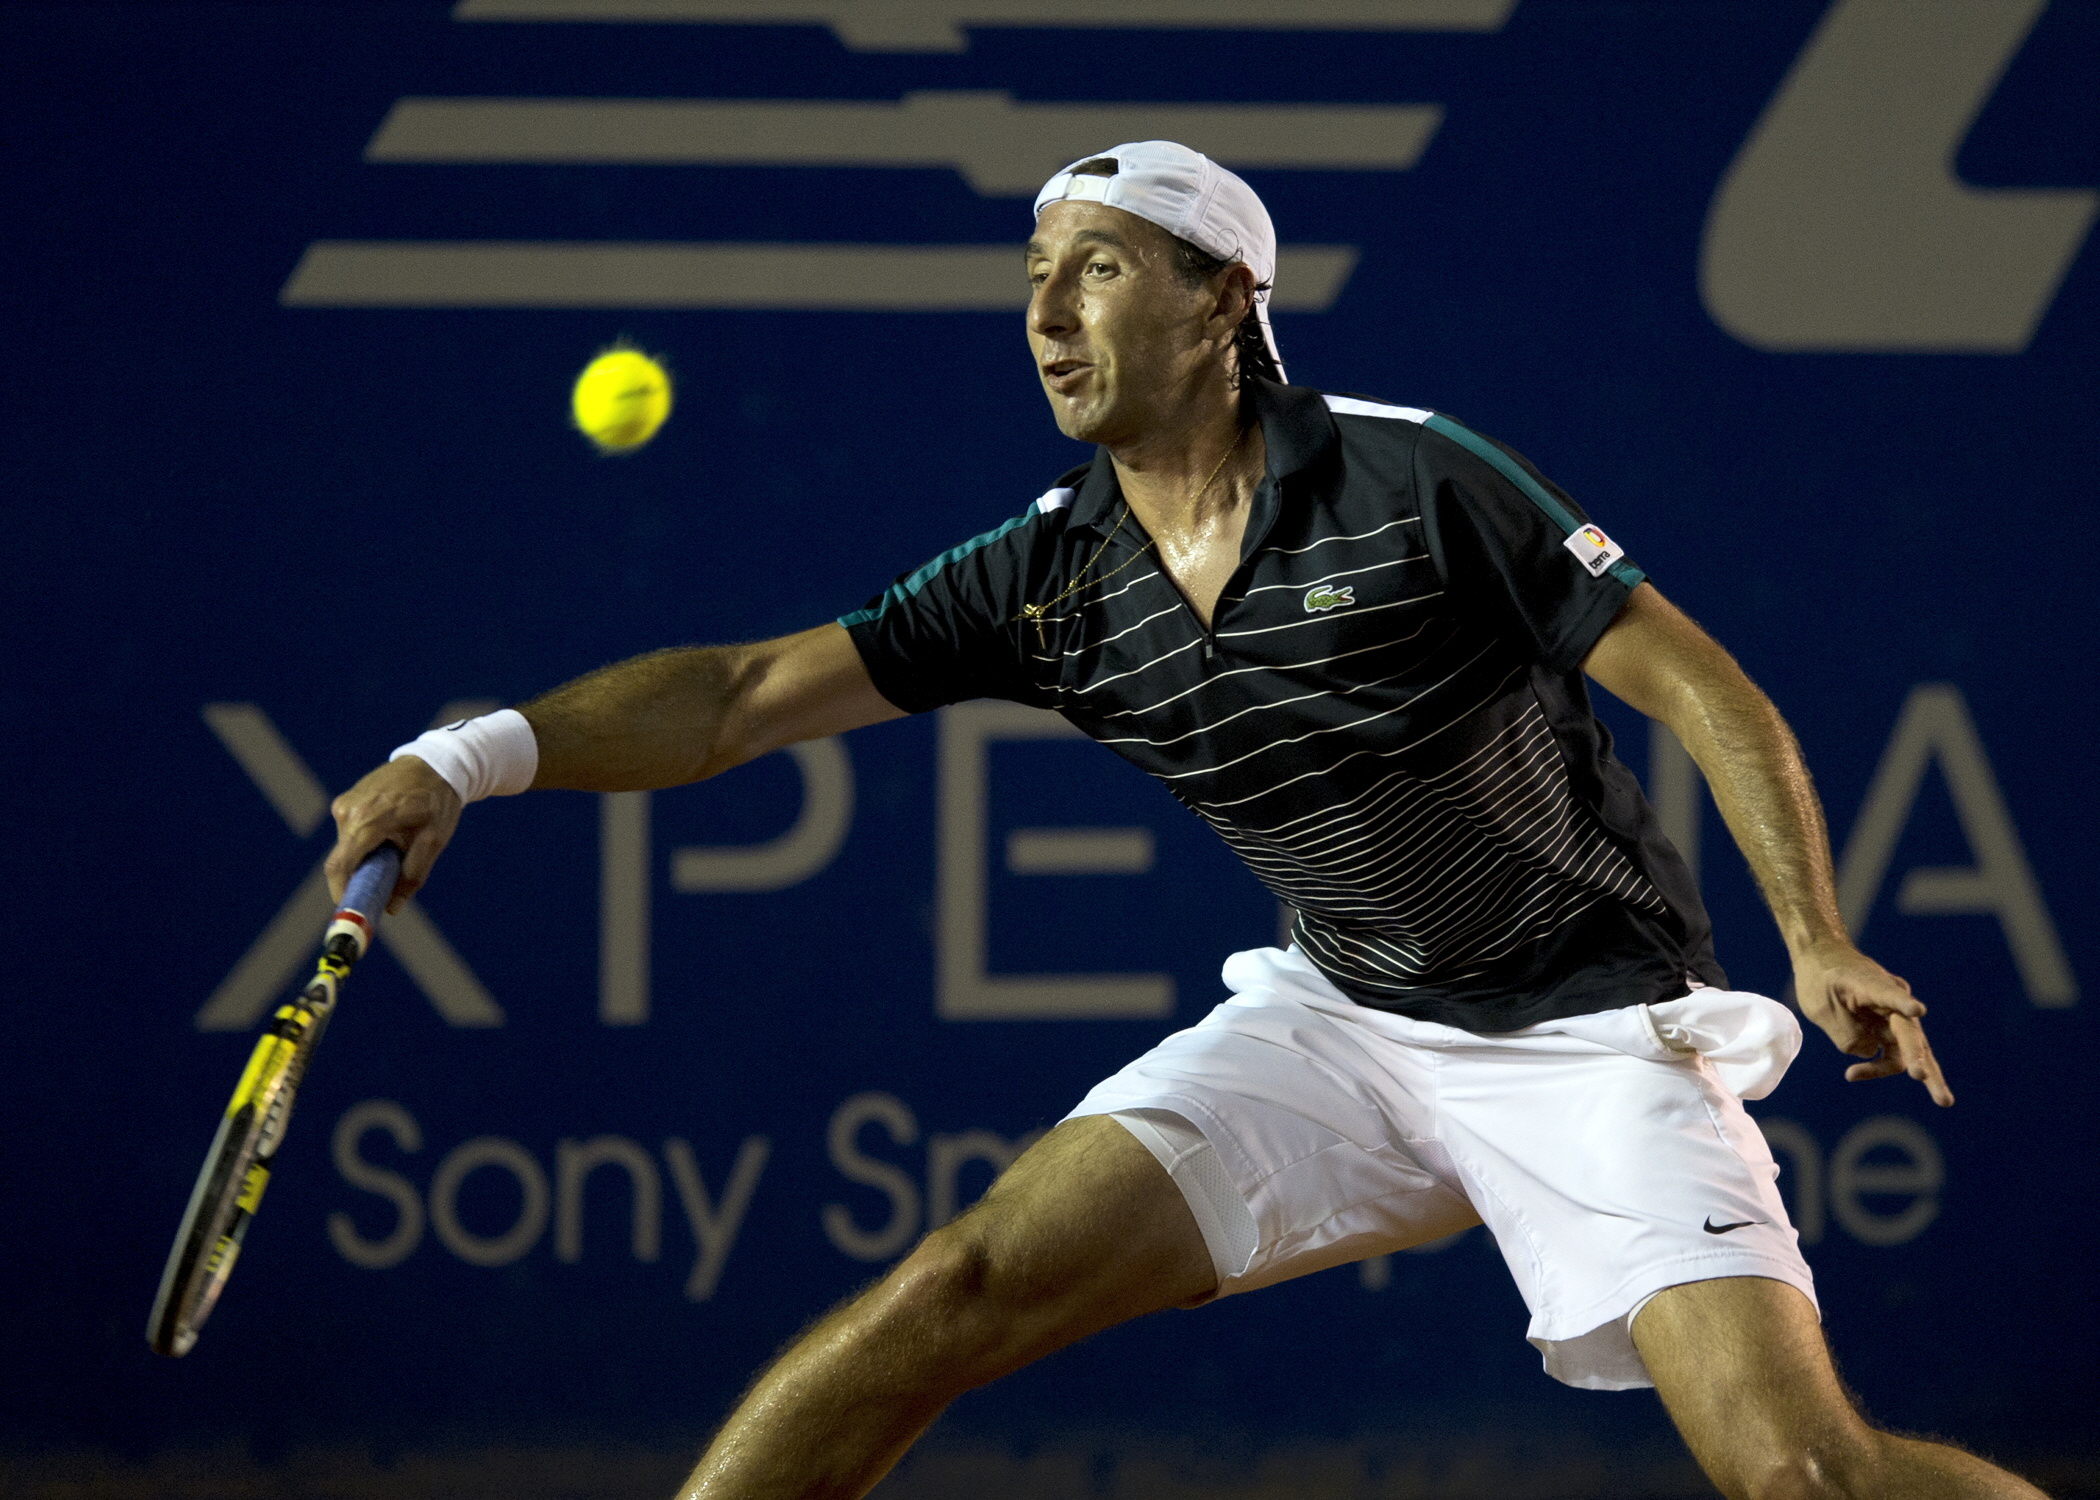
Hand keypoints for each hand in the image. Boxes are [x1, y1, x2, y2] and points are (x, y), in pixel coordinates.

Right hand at [326, 757, 462, 912]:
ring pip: (347, 846)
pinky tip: (393, 833)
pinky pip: (351, 832)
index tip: (352, 909)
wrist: (435, 763)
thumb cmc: (437, 801)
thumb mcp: (433, 841)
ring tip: (399, 847)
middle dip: (360, 877)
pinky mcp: (347, 800)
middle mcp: (348, 811)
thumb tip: (392, 908)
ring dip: (366, 857)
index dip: (342, 892)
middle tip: (385, 886)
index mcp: (367, 820)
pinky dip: (366, 842)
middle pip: (344, 859)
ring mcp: (345, 803)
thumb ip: (412, 876)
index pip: (341, 865)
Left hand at [1792, 941, 1952, 1106]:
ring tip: (1944, 1101)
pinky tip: (1854, 1074)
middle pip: (1910, 1034)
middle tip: (1922, 1077)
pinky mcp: (1889, 1026)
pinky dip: (1877, 1065)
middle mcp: (1893, 1001)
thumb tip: (1870, 1052)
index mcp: (1873, 986)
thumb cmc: (1820, 979)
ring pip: (1910, 1049)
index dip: (1903, 1004)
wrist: (1823, 959)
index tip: (1916, 1009)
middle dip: (1919, 1059)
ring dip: (1915, 1070)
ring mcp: (1895, 1014)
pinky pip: (1892, 1051)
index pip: (1891, 996)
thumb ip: (1847, 1034)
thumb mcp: (1822, 1008)